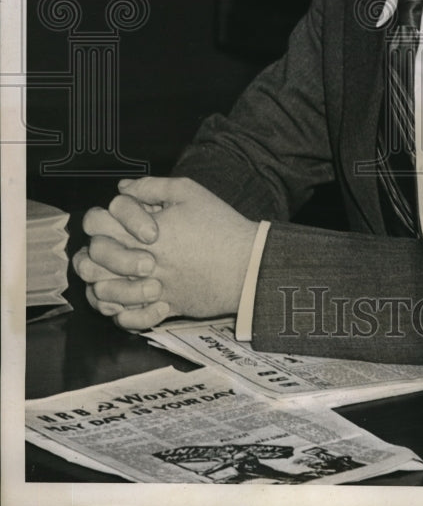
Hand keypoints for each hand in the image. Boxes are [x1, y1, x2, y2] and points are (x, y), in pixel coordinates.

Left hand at [74, 177, 257, 329]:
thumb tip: (123, 188)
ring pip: (101, 292)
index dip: (103, 215)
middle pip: (92, 257)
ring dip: (102, 281)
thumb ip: (152, 186)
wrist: (247, 264)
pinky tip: (128, 300)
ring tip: (114, 274)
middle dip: (95, 249)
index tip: (120, 217)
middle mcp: (141, 261)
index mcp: (144, 231)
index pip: (98, 221)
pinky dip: (121, 312)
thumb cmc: (220, 224)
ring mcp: (150, 288)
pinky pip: (126, 319)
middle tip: (111, 245)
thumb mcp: (189, 192)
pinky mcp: (162, 308)